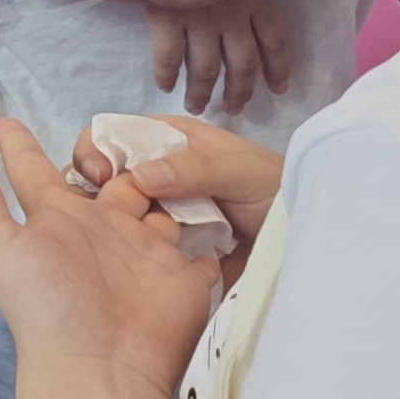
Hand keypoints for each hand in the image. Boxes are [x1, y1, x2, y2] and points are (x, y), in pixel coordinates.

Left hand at [0, 114, 224, 398]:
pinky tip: (217, 203)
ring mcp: (145, 249)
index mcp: (56, 217)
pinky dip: (210, 225)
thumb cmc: (43, 300)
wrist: (103, 366)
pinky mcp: (184, 273)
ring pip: (160, 201)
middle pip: (111, 177)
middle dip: (119, 156)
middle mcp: (100, 228)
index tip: (7, 116)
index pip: (37, 169)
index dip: (23, 143)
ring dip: (170, 182)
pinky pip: (202, 241)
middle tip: (132, 131)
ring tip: (180, 154)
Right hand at [67, 112, 286, 279]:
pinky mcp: (165, 246)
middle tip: (101, 215)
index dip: (96, 151)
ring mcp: (158, 211)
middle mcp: (155, 174)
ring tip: (114, 242)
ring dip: (109, 225)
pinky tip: (132, 263)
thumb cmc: (277, 190)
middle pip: (104, 175)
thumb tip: (139, 176)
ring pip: (114, 213)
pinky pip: (137, 247)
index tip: (99, 178)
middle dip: (94, 192)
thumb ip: (194, 169)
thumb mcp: (240, 171)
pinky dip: (131, 253)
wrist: (305, 237)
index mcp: (167, 141)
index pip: (112, 135)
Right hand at [145, 0, 289, 116]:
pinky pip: (169, 57)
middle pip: (243, 63)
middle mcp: (232, 14)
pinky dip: (167, 75)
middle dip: (239, 90)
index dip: (278, 67)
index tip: (278, 89)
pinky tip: (165, 85)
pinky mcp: (167, 18)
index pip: (275, 40)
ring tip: (198, 105)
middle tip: (234, 109)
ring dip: (203, 91)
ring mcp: (199, 19)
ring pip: (207, 68)